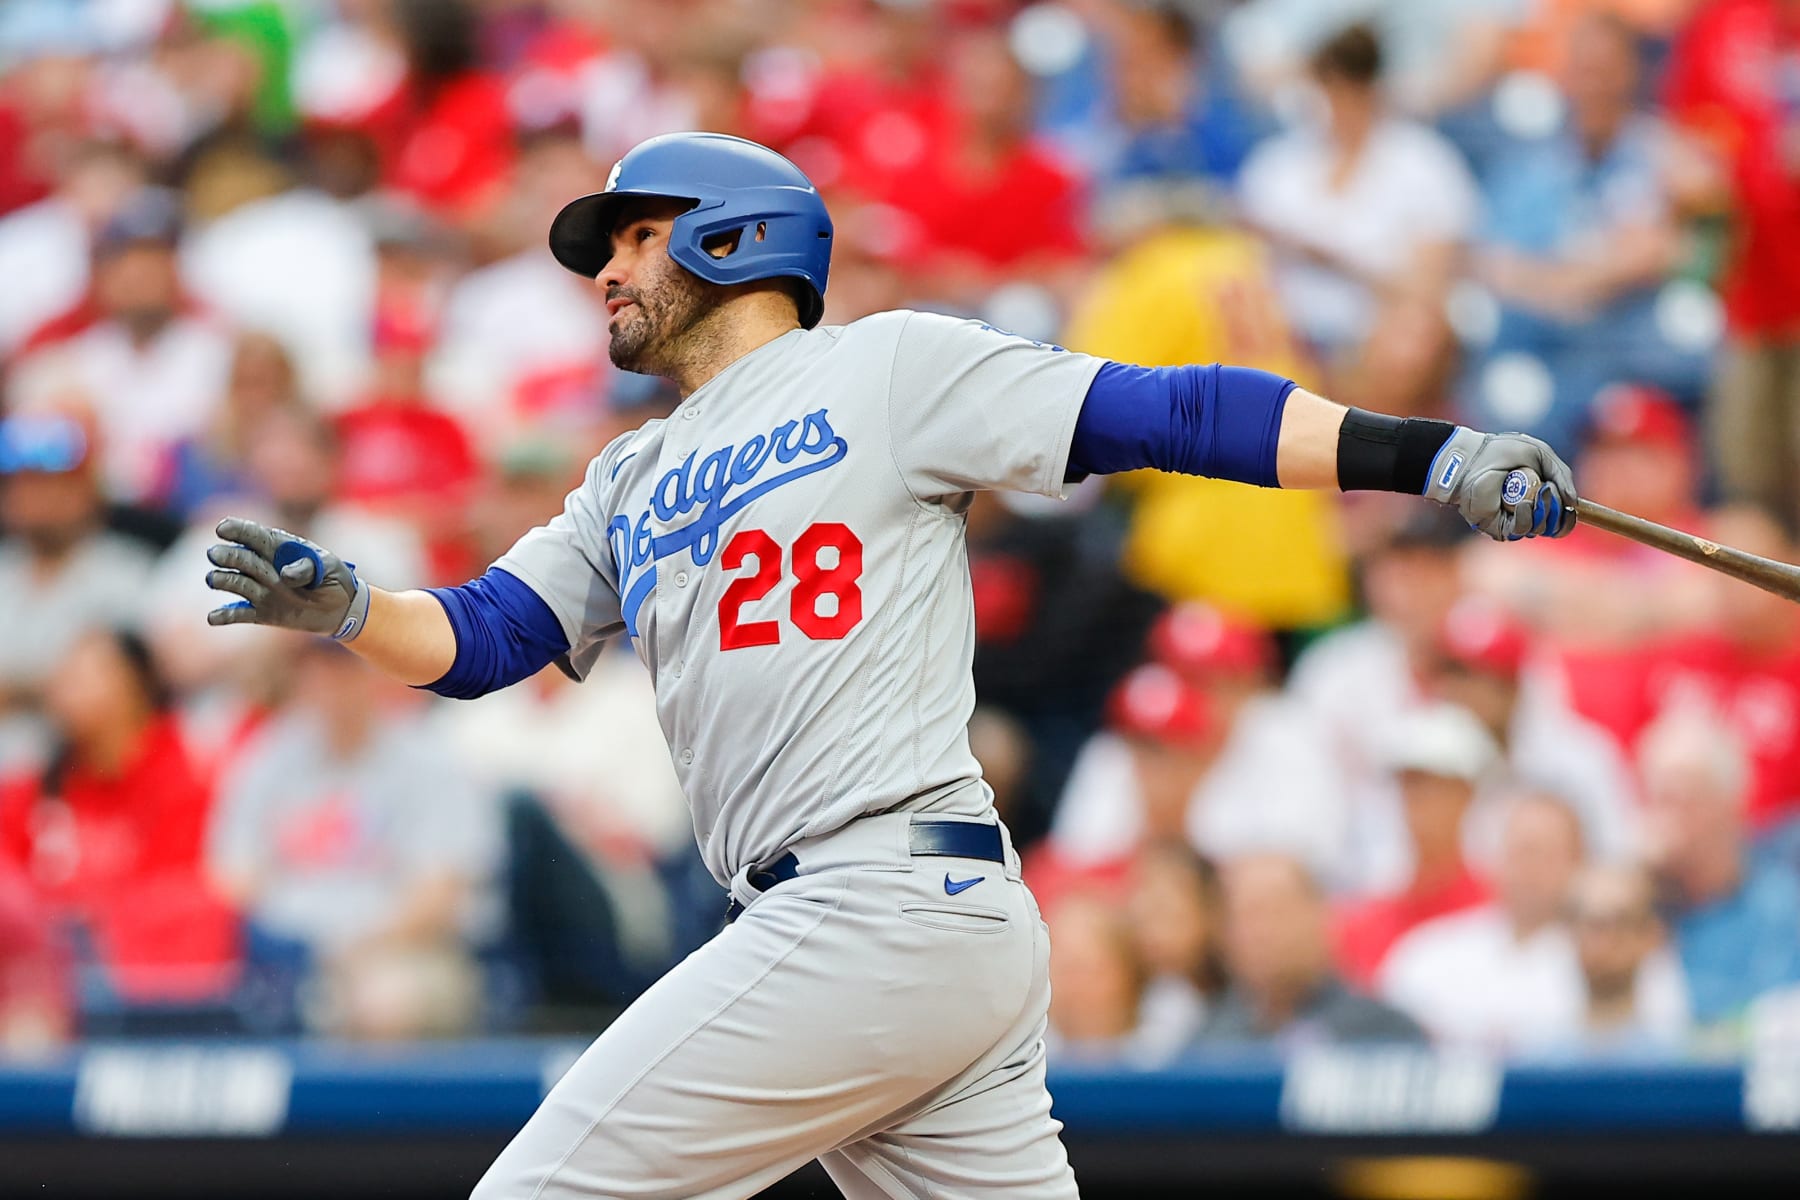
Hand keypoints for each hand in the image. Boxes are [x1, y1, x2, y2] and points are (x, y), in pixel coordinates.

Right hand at [205, 517, 370, 639]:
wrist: (341, 609)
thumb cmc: (335, 579)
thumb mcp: (329, 567)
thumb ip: (309, 567)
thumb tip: (286, 575)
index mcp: (281, 549)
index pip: (256, 536)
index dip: (239, 530)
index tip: (223, 528)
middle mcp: (265, 568)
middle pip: (241, 559)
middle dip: (228, 555)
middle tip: (215, 554)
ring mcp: (261, 590)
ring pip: (236, 583)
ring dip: (223, 580)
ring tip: (213, 579)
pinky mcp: (262, 613)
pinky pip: (240, 614)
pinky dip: (225, 616)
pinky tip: (213, 618)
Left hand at [1424, 428, 1577, 540]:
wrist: (1473, 456)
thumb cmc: (1502, 452)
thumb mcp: (1540, 455)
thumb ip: (1562, 475)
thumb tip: (1573, 502)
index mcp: (1538, 498)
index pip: (1561, 519)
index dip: (1569, 517)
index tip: (1571, 507)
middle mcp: (1527, 513)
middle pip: (1554, 526)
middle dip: (1557, 509)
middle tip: (1547, 490)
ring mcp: (1512, 520)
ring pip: (1539, 529)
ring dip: (1544, 511)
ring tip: (1536, 492)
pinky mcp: (1497, 526)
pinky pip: (1520, 530)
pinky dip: (1526, 517)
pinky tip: (1523, 504)